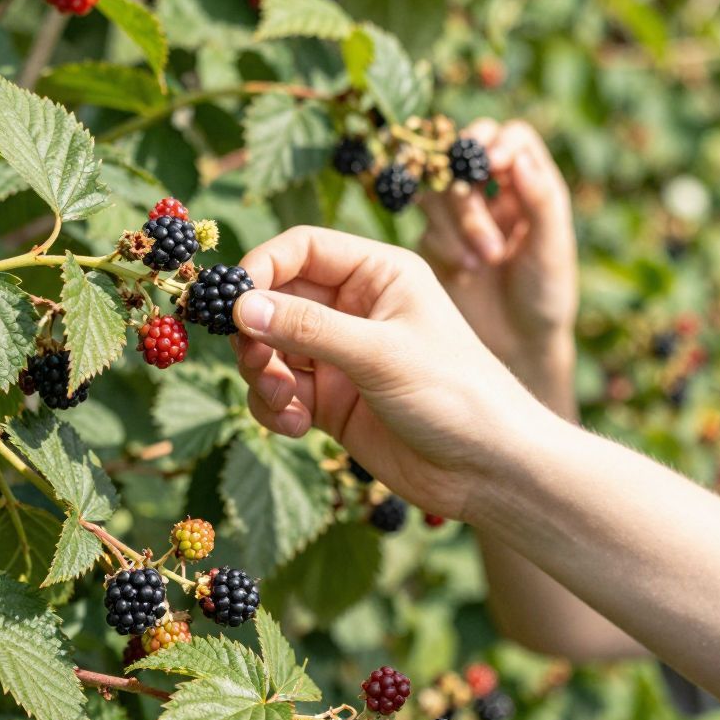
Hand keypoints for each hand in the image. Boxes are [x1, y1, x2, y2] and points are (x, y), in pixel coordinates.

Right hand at [230, 227, 559, 519]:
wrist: (490, 470)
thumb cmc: (455, 395)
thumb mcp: (380, 353)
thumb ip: (308, 328)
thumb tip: (239, 307)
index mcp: (379, 273)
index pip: (301, 249)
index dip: (261, 268)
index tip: (230, 302)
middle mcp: (357, 308)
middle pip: (276, 300)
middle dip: (255, 331)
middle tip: (254, 360)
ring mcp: (342, 357)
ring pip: (271, 350)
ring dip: (263, 374)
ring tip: (283, 401)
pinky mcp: (333, 403)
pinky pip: (282, 394)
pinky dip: (276, 408)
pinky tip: (297, 427)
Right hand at [418, 120, 579, 392]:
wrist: (519, 347)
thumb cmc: (546, 296)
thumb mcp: (552, 250)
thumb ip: (542, 201)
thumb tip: (519, 157)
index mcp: (529, 183)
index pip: (509, 136)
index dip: (496, 141)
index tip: (492, 164)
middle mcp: (494, 191)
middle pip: (464, 156)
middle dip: (470, 192)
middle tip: (487, 235)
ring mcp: (460, 215)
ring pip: (440, 188)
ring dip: (458, 222)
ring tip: (484, 262)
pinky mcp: (436, 242)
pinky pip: (426, 226)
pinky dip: (444, 245)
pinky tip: (466, 274)